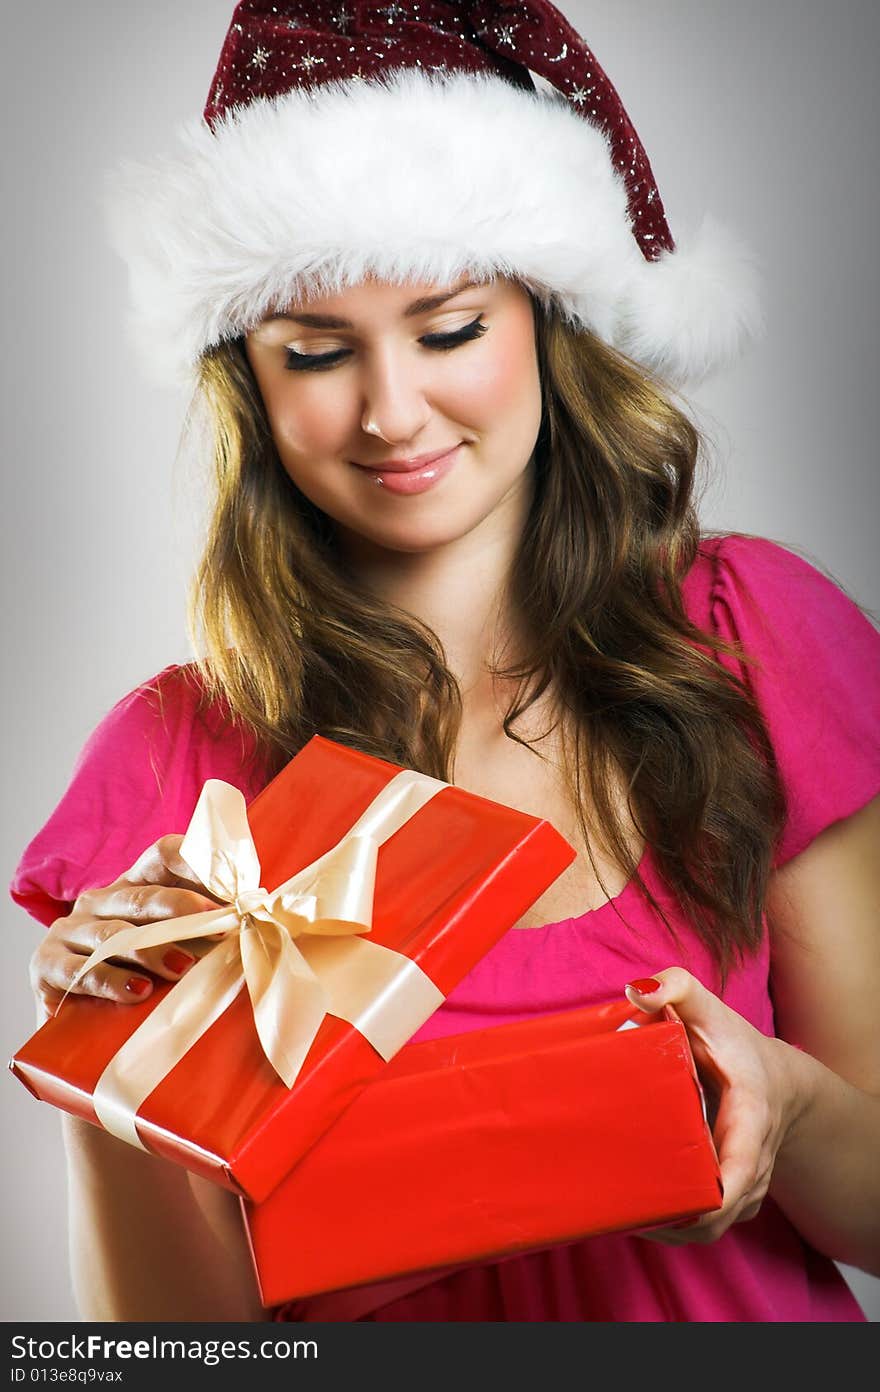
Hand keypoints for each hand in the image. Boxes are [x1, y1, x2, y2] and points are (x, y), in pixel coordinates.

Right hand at [29, 834, 225, 1022]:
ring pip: (113, 934)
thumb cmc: (138, 979)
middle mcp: (99, 902)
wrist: (76, 1027)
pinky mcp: (47, 965)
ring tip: (183, 967)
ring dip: (151, 949)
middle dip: (182, 909)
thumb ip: (203, 932)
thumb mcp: (170, 949)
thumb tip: (255, 926)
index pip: (161, 856)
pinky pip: (80, 970)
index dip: (194, 861)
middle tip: (219, 926)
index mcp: (131, 887)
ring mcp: (69, 931)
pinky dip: (111, 980)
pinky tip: (137, 991)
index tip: (228, 884)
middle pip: (141, 896)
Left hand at [624, 968, 805, 1244]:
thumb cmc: (734, 1043)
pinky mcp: (730, 1196)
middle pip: (717, 1214)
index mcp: (751, 1118)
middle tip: (620, 1208)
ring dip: (669, 1229)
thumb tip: (637, 991)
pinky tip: (637, 1214)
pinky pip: (705, 1223)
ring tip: (619, 1215)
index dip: (712, 1198)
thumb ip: (675, 987)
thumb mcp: (708, 1007)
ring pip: (709, 1227)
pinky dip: (675, 1225)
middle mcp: (753, 1162)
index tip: (675, 1206)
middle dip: (672, 1221)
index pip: (740, 1170)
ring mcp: (745, 1186)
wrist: (774, 1079)